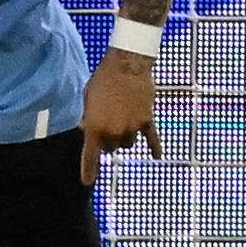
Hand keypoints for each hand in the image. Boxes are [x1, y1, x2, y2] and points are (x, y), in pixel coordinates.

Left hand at [79, 49, 159, 185]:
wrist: (128, 64)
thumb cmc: (103, 79)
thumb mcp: (88, 98)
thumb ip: (89, 118)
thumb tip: (90, 130)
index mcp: (95, 127)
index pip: (90, 155)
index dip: (88, 170)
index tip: (87, 182)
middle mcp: (114, 132)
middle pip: (111, 147)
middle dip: (107, 139)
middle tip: (107, 121)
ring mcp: (132, 128)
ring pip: (128, 143)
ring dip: (124, 136)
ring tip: (123, 118)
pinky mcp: (147, 120)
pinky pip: (152, 139)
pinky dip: (155, 147)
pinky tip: (158, 156)